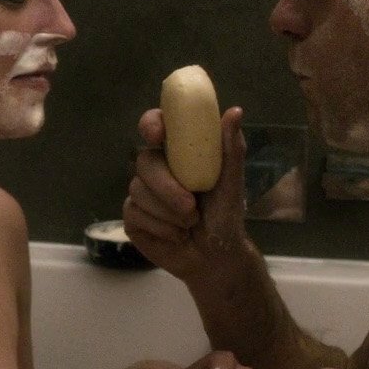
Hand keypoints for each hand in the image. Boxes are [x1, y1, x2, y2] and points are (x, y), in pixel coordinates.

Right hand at [123, 106, 252, 284]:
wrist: (216, 257)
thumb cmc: (225, 215)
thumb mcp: (232, 182)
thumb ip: (231, 148)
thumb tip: (235, 111)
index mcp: (178, 152)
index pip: (155, 125)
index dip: (151, 124)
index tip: (157, 136)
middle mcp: (156, 168)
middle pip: (144, 161)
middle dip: (166, 187)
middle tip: (190, 207)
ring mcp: (141, 192)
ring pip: (139, 191)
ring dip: (168, 213)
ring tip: (190, 224)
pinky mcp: (132, 216)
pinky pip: (135, 213)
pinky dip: (160, 227)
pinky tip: (176, 235)